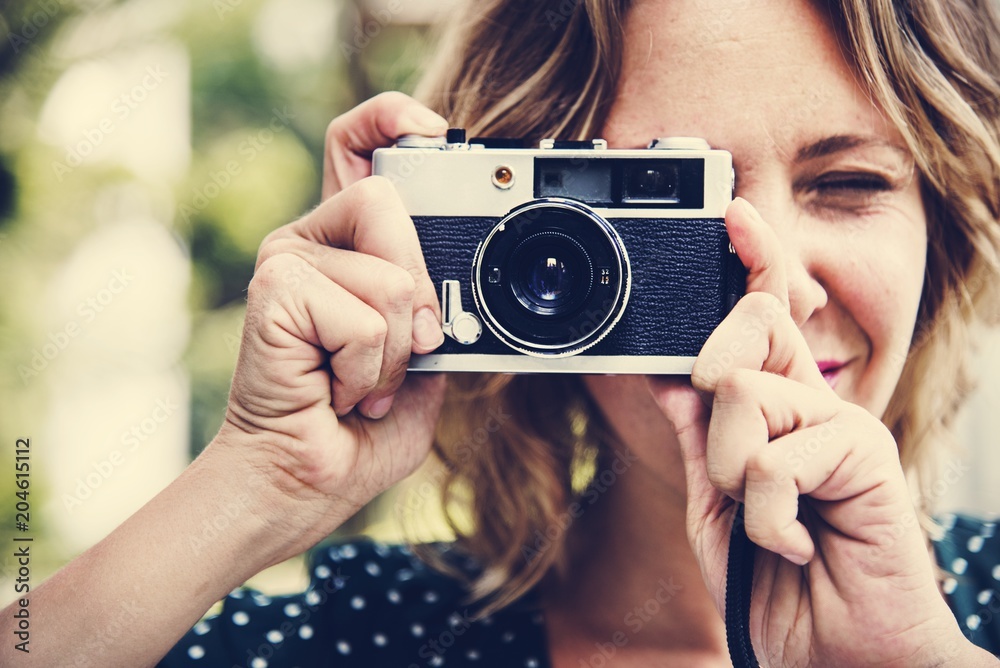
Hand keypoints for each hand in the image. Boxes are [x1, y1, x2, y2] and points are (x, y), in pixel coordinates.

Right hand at [214, 92, 450, 555]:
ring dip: (395, 353)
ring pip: (391, 276)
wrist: (298, 487)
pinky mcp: (274, 291)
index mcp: (345, 251)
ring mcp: (286, 260)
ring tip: (358, 384)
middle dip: (417, 299)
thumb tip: (447, 288)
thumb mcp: (420, 367)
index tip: (432, 129)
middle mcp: (309, 243)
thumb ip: (433, 314)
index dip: (390, 119)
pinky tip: (336, 391)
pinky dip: (368, 370)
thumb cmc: (354, 434)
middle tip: (393, 358)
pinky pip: (365, 316)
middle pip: (391, 202)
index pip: (355, 148)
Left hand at [647, 199, 970, 665]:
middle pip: (746, 328)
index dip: (750, 260)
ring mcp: (842, 422)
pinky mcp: (864, 452)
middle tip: (737, 468)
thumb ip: (700, 436)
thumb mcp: (717, 503)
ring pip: (740, 395)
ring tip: (768, 524)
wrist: (836, 653)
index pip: (762, 316)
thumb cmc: (777, 582)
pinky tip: (794, 543)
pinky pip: (773, 457)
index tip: (731, 212)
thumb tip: (668, 375)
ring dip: (733, 479)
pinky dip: (764, 517)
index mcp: (778, 409)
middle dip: (712, 390)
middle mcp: (813, 402)